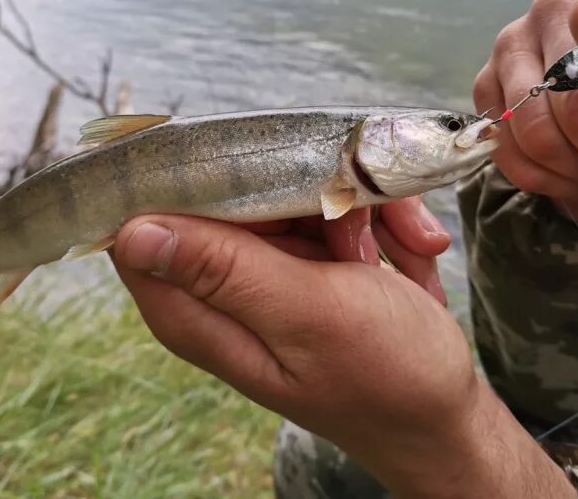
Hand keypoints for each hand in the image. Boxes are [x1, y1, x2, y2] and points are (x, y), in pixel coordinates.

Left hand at [110, 206, 574, 498]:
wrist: (445, 416)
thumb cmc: (387, 377)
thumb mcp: (311, 316)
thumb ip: (228, 270)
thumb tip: (132, 233)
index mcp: (198, 310)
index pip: (148, 221)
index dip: (191, 176)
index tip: (256, 160)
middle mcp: (221, 287)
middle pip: (233, 190)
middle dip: (309, 191)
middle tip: (363, 229)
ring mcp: (265, 273)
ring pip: (293, 192)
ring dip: (362, 212)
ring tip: (404, 255)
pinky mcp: (305, 265)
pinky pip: (332, 211)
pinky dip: (379, 227)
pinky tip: (412, 259)